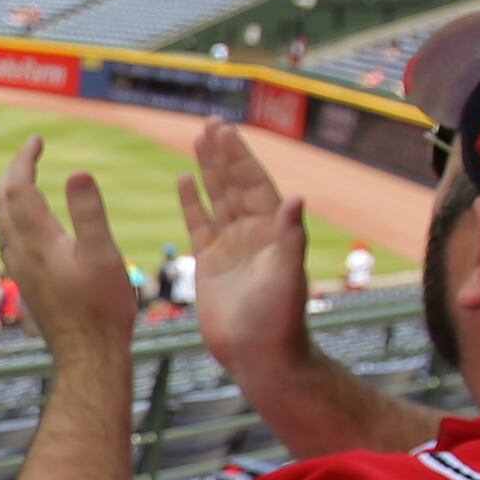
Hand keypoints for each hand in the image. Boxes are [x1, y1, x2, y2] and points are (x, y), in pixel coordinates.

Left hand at [0, 137, 136, 364]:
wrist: (89, 356)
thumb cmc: (102, 308)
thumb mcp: (103, 255)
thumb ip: (89, 213)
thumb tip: (77, 171)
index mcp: (37, 241)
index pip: (18, 187)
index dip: (24, 159)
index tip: (37, 140)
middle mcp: (20, 253)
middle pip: (1, 201)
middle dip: (13, 172)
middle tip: (31, 153)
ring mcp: (20, 269)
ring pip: (2, 221)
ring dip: (11, 194)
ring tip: (29, 178)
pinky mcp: (27, 283)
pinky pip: (10, 239)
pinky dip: (16, 216)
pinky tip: (34, 222)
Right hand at [176, 122, 312, 384]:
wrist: (259, 355)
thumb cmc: (279, 319)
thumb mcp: (287, 274)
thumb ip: (290, 236)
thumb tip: (296, 198)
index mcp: (271, 230)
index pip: (254, 183)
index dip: (240, 157)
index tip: (225, 130)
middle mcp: (251, 232)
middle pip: (235, 183)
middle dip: (223, 154)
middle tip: (210, 124)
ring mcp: (230, 246)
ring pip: (217, 198)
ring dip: (208, 170)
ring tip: (197, 140)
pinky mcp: (210, 263)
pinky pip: (199, 224)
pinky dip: (192, 202)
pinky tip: (184, 179)